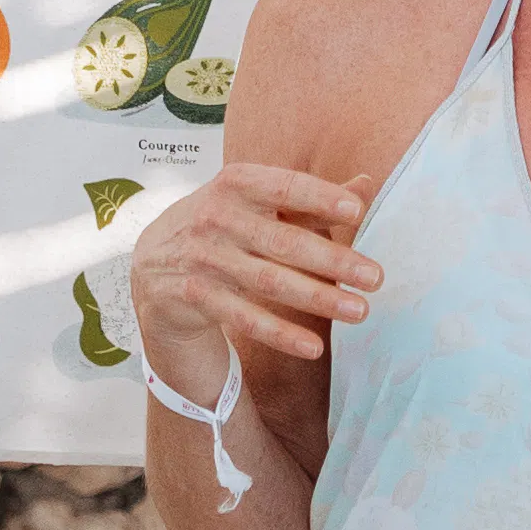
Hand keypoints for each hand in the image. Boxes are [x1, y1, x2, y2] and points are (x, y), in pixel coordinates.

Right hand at [131, 155, 381, 400]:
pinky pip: (243, 318)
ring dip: (317, 298)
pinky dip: (279, 333)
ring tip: (359, 311)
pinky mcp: (193, 295)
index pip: (284, 187)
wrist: (155, 263)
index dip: (319, 198)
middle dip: (333, 261)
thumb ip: (309, 199)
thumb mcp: (257, 204)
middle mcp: (216, 216)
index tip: (356, 212)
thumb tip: (366, 185)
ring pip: (267, 281)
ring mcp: (201, 257)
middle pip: (282, 241)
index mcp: (236, 183)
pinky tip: (313, 346)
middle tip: (376, 277)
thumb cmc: (225, 226)